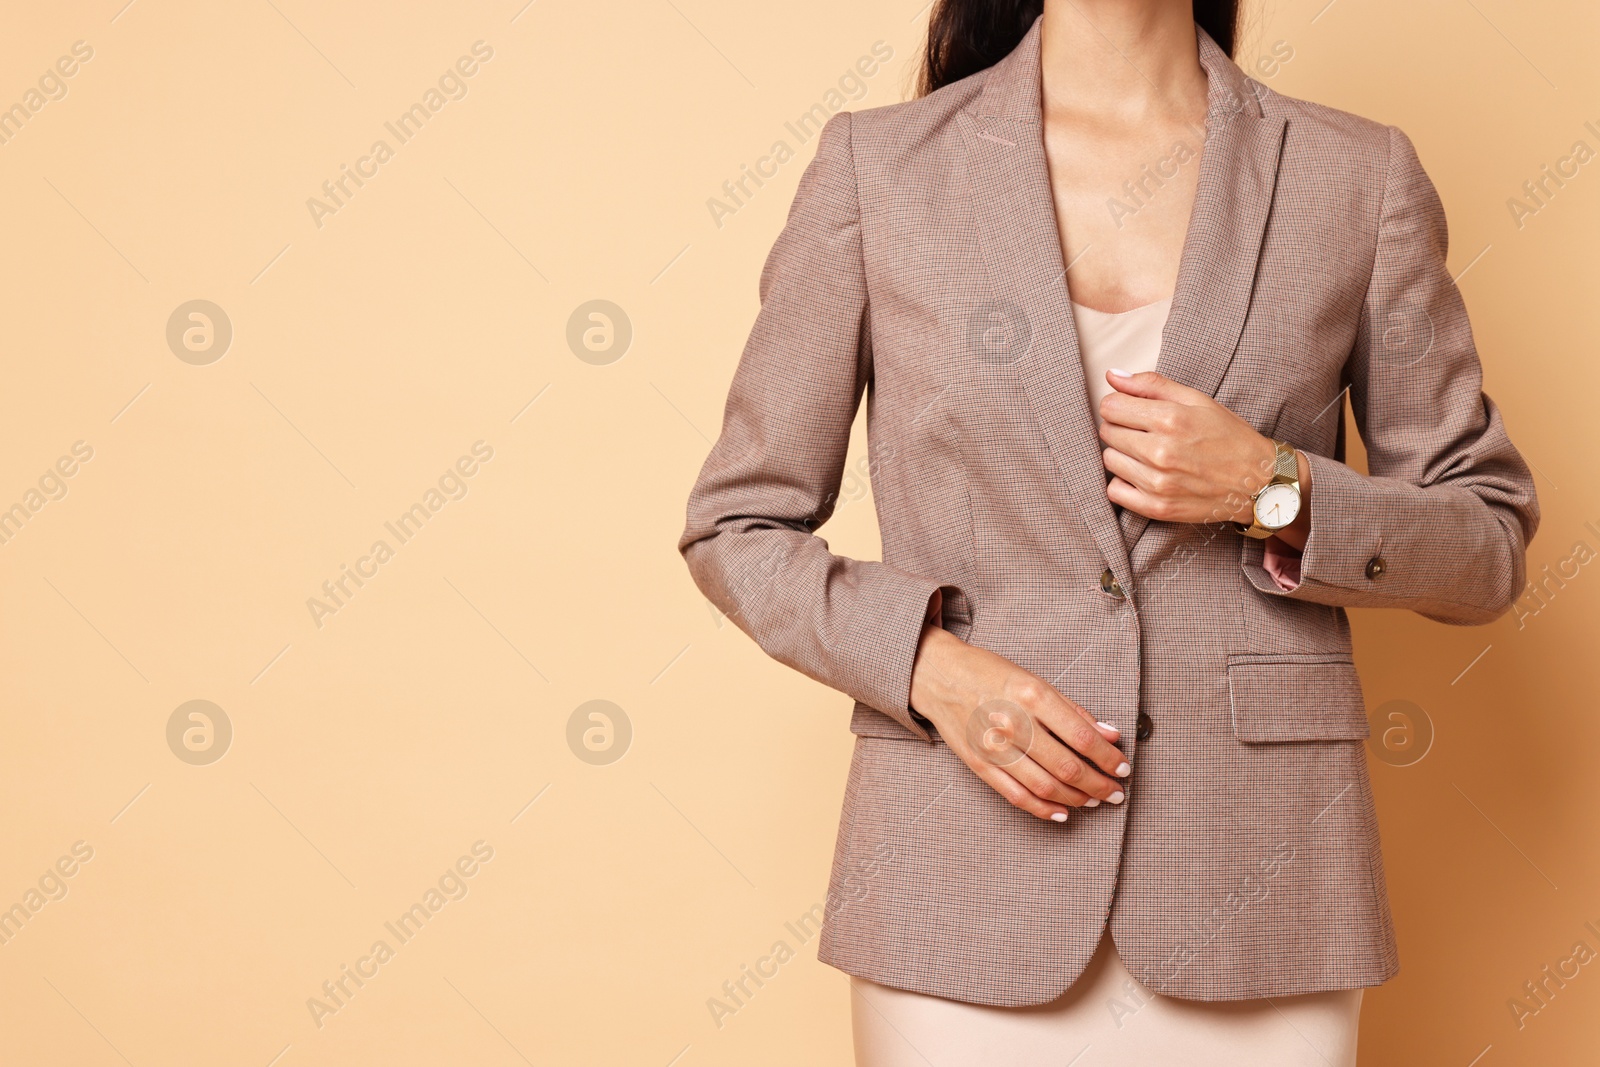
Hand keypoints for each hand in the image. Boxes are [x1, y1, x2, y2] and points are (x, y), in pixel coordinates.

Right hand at [908, 623, 1130, 821]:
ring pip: (1045, 786)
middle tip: (1115, 793)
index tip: (1124, 769)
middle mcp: (1013, 723)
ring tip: (1094, 800)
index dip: (1108, 759)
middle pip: (1067, 767)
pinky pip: (1016, 796)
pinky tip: (1063, 812)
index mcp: (1032, 695)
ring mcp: (994, 747)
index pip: (1082, 737)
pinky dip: (1044, 809)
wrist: (938, 675)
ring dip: (1077, 799)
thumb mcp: (1034, 680)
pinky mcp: (979, 764)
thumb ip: (1073, 710)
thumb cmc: (989, 674)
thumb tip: (1110, 735)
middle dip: (1099, 785)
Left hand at [1097, 368, 1274, 525]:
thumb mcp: (1197, 400)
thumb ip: (1152, 385)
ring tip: (1148, 453)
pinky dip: (1123, 482)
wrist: (1259, 481)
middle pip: (1107, 432)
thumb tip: (1112, 376)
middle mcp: (1161, 452)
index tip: (1132, 410)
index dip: (1118, 405)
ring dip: (1123, 454)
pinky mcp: (1157, 508)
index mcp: (1170, 419)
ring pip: (1109, 460)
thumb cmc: (1229, 436)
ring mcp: (1158, 483)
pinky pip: (1115, 491)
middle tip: (1145, 432)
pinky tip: (1143, 475)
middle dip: (1121, 427)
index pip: (1110, 407)